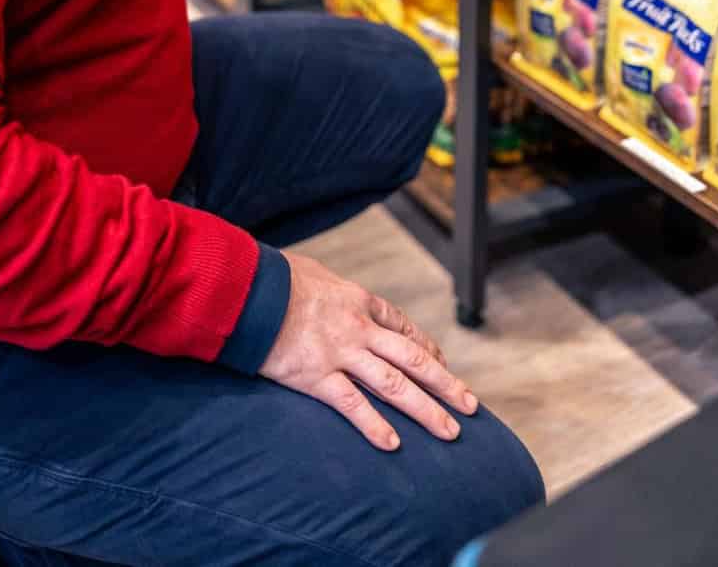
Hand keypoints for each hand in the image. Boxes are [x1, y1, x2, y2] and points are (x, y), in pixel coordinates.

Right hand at [259, 251, 477, 449]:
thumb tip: (327, 290)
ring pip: (394, 385)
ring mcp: (340, 353)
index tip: (442, 363)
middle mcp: (358, 327)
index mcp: (358, 300)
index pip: (402, 327)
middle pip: (412, 358)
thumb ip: (329, 289)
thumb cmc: (274, 276)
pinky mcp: (317, 376)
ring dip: (426, 410)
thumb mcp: (313, 272)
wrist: (247, 288)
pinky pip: (352, 405)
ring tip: (450, 432)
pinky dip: (375, 426)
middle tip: (471, 406)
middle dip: (444, 383)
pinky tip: (393, 444)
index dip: (426, 347)